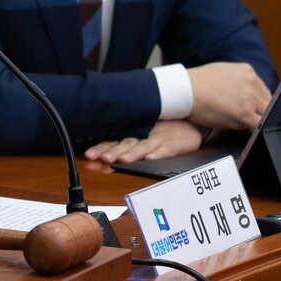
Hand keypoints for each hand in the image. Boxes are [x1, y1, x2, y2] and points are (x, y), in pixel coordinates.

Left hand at [83, 120, 205, 163]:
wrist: (191, 121)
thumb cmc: (165, 129)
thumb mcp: (144, 133)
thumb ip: (126, 143)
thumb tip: (102, 152)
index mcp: (134, 134)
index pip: (114, 141)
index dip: (101, 148)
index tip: (89, 155)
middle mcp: (144, 135)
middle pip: (126, 143)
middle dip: (113, 151)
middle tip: (102, 157)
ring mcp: (159, 139)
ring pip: (143, 146)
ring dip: (133, 153)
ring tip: (123, 159)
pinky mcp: (175, 143)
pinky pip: (166, 148)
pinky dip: (159, 153)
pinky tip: (151, 157)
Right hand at [187, 62, 270, 129]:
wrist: (184, 89)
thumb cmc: (196, 83)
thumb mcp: (222, 72)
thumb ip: (237, 81)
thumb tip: (240, 93)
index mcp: (247, 71)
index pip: (262, 90)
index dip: (259, 103)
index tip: (255, 110)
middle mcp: (252, 83)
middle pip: (268, 102)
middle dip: (261, 112)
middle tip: (250, 121)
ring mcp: (250, 98)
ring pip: (265, 115)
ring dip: (257, 122)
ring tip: (245, 127)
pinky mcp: (244, 114)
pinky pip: (258, 126)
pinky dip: (255, 130)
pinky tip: (246, 133)